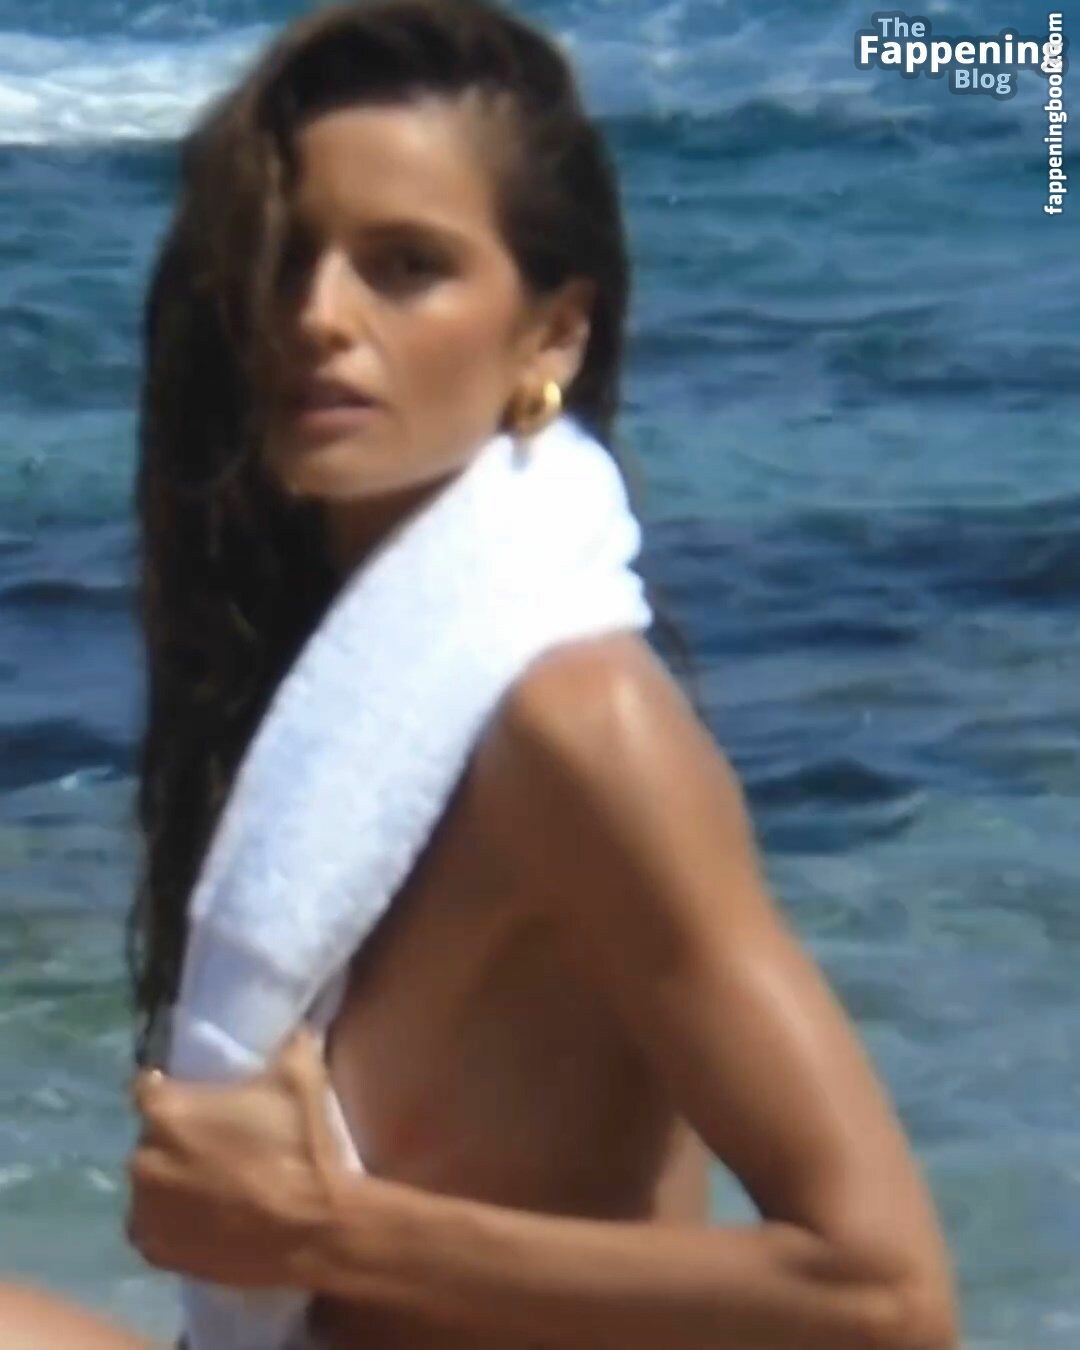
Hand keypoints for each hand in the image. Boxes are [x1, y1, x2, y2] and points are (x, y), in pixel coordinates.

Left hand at [126, 1025, 349, 1286]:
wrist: (317, 1230)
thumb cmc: (302, 1148)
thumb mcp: (302, 1076)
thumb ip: (288, 1042)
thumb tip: (294, 1025)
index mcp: (168, 1111)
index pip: (148, 1087)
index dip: (169, 1088)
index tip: (195, 1094)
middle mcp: (143, 1159)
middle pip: (150, 1138)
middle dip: (174, 1137)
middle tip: (214, 1142)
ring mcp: (146, 1210)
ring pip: (149, 1184)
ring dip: (170, 1180)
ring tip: (210, 1185)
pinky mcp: (155, 1252)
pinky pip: (152, 1227)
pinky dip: (171, 1221)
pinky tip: (203, 1218)